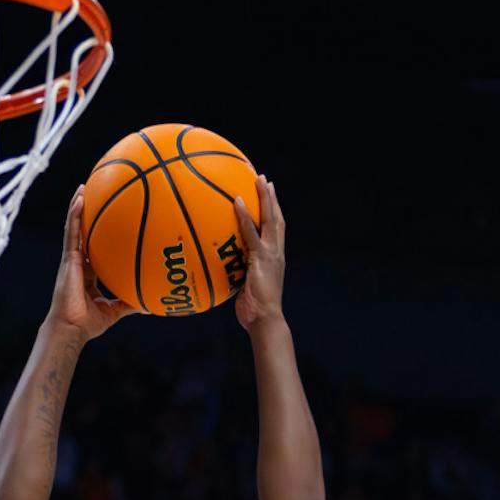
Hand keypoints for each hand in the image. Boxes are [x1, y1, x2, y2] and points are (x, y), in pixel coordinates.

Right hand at [47, 189, 129, 341]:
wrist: (72, 328)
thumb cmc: (88, 324)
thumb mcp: (114, 311)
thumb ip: (129, 304)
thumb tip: (150, 304)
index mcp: (87, 274)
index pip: (92, 249)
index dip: (96, 235)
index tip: (104, 221)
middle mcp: (78, 263)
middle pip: (81, 233)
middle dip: (85, 214)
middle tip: (92, 194)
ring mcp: (71, 260)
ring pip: (73, 228)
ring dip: (77, 207)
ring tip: (83, 187)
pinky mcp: (67, 259)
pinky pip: (71, 233)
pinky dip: (74, 215)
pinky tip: (80, 199)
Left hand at [231, 175, 285, 331]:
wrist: (265, 320)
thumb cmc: (254, 312)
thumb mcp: (246, 291)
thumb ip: (239, 278)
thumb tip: (222, 275)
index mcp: (275, 259)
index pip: (276, 231)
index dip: (274, 213)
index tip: (269, 198)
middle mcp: (276, 253)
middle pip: (276, 219)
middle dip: (272, 199)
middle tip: (265, 181)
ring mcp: (270, 254)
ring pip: (269, 219)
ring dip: (264, 198)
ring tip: (258, 179)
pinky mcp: (261, 258)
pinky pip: (250, 232)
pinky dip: (244, 215)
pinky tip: (237, 201)